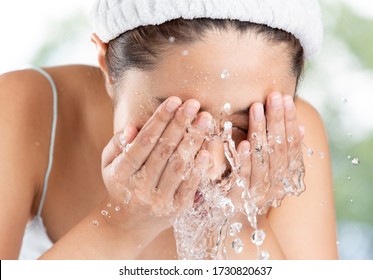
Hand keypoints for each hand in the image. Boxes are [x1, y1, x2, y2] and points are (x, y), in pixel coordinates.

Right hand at [100, 97, 212, 240]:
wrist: (128, 225)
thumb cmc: (119, 186)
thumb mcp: (108, 164)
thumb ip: (117, 144)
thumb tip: (134, 127)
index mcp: (121, 173)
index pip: (144, 142)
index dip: (160, 120)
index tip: (174, 100)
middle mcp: (140, 187)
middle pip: (164, 150)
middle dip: (180, 124)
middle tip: (193, 103)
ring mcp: (159, 200)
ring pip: (178, 165)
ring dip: (193, 140)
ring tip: (205, 119)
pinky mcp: (176, 209)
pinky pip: (189, 186)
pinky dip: (198, 168)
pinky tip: (206, 149)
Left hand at [236, 92, 304, 214]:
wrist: (232, 217)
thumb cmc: (250, 183)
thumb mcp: (268, 167)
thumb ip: (282, 149)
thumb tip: (301, 126)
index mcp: (286, 177)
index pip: (292, 145)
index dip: (290, 122)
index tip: (286, 99)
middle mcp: (276, 185)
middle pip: (279, 149)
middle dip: (277, 121)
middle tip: (274, 96)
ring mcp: (258, 193)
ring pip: (263, 160)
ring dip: (260, 132)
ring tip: (257, 108)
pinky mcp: (238, 199)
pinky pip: (243, 177)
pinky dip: (245, 160)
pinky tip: (244, 142)